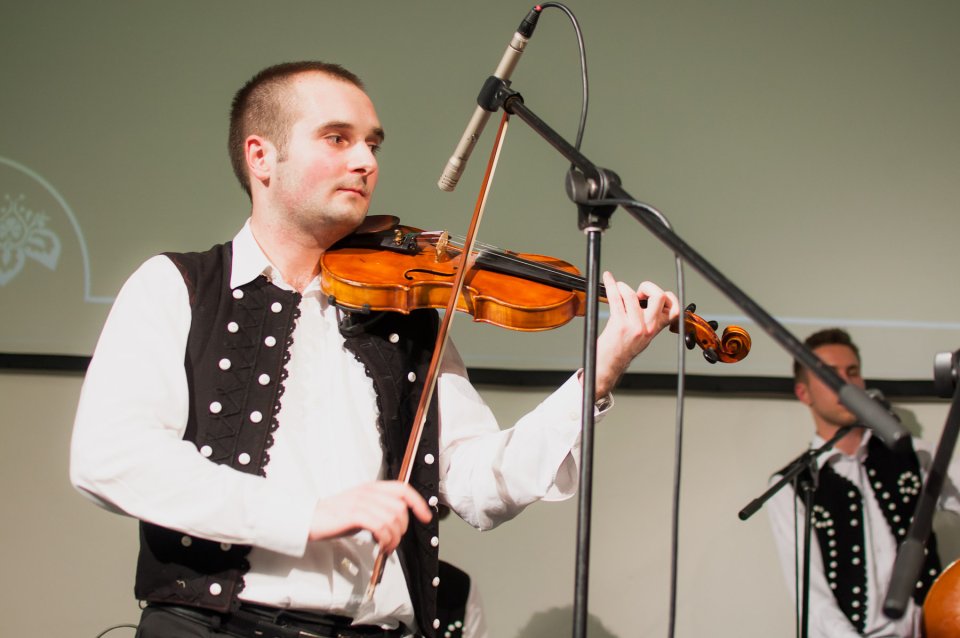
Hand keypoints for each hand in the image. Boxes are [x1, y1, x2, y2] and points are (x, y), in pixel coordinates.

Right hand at [308, 481, 431, 552]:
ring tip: (387, 547)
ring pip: (392, 518)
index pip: (403, 489)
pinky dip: (385, 539)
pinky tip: (381, 546)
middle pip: (400, 507)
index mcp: (372, 487)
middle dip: (403, 528)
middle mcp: (368, 492)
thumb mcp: (362, 508)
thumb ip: (379, 510)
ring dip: (394, 537)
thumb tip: (398, 523)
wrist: (310, 519)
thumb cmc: (336, 517)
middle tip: (394, 541)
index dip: (418, 502)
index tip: (426, 517)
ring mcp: (360, 502)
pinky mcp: (353, 514)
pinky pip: (380, 526)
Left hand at [594, 273, 678, 397]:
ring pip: (632, 295)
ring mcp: (634, 326)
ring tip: (618, 289)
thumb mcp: (644, 335)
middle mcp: (648, 327)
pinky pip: (615, 298)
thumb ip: (650, 319)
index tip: (655, 296)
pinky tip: (608, 280)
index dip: (669, 297)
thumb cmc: (623, 349)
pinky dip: (610, 285)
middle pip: (659, 296)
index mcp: (656, 328)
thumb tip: (646, 298)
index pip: (675, 309)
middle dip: (648, 287)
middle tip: (638, 293)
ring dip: (623, 286)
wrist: (609, 365)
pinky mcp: (618, 324)